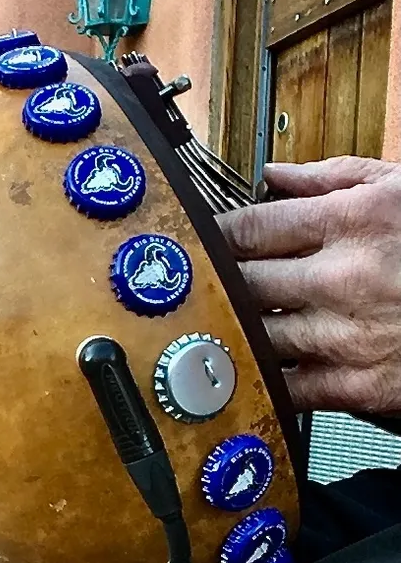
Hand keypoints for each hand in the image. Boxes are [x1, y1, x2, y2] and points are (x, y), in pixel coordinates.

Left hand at [217, 157, 400, 414]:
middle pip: (242, 283)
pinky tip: (256, 364)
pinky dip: (264, 376)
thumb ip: (331, 177)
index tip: (201, 240)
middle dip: (219, 283)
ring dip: (236, 329)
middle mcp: (346, 278)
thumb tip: (272, 176)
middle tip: (205, 282)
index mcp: (355, 220)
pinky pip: (287, 385)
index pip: (249, 228)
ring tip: (229, 320)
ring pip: (255, 335)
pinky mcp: (360, 385)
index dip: (214, 235)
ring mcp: (350, 336)